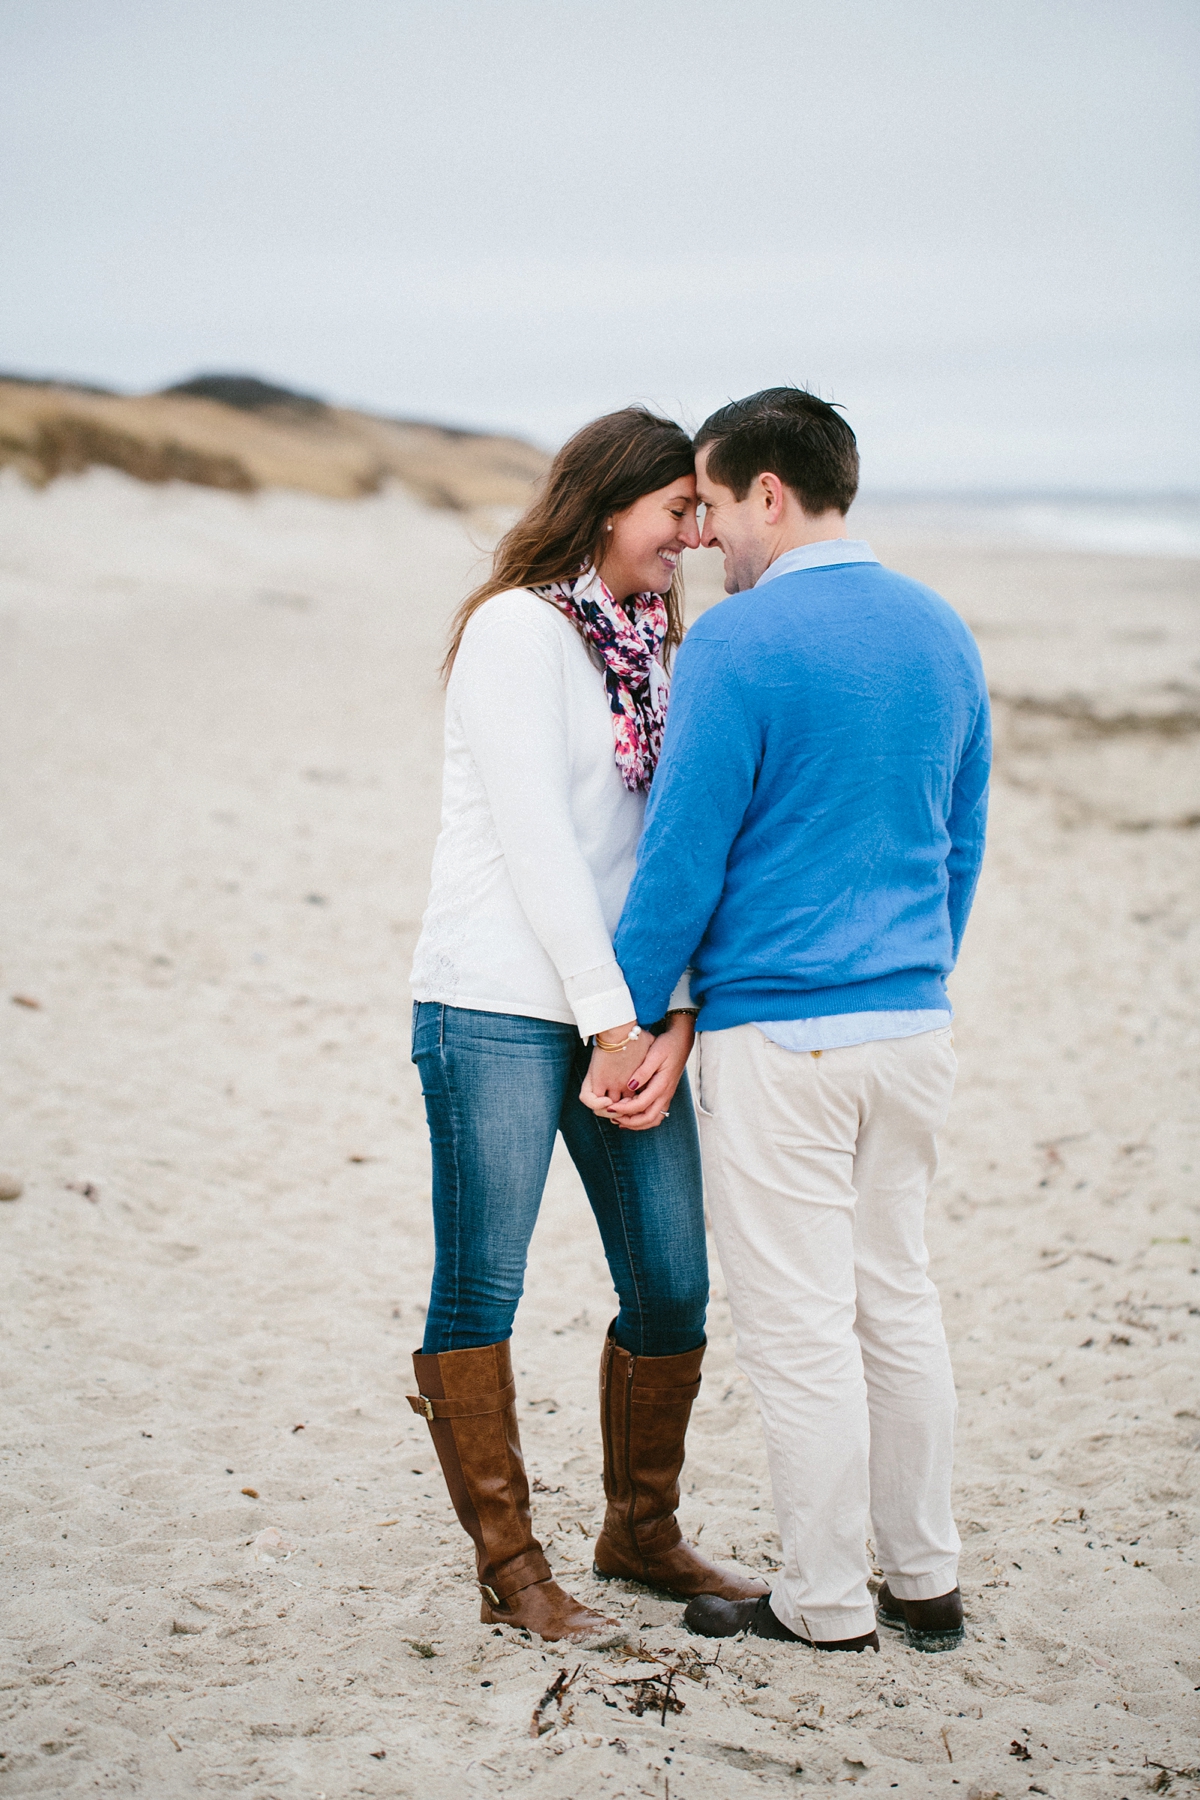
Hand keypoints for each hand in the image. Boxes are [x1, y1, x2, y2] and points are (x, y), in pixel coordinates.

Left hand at [580, 1013, 695, 1130]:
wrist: (681, 1041)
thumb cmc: (667, 1046)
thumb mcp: (655, 1054)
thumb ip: (643, 1071)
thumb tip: (630, 1086)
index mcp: (662, 1085)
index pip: (641, 1105)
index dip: (624, 1109)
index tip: (610, 1107)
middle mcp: (666, 1094)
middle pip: (648, 1118)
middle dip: (629, 1121)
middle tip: (612, 1116)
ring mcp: (666, 1096)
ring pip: (653, 1119)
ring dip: (636, 1123)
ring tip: (619, 1119)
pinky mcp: (664, 1095)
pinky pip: (654, 1114)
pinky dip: (641, 1119)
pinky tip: (629, 1114)